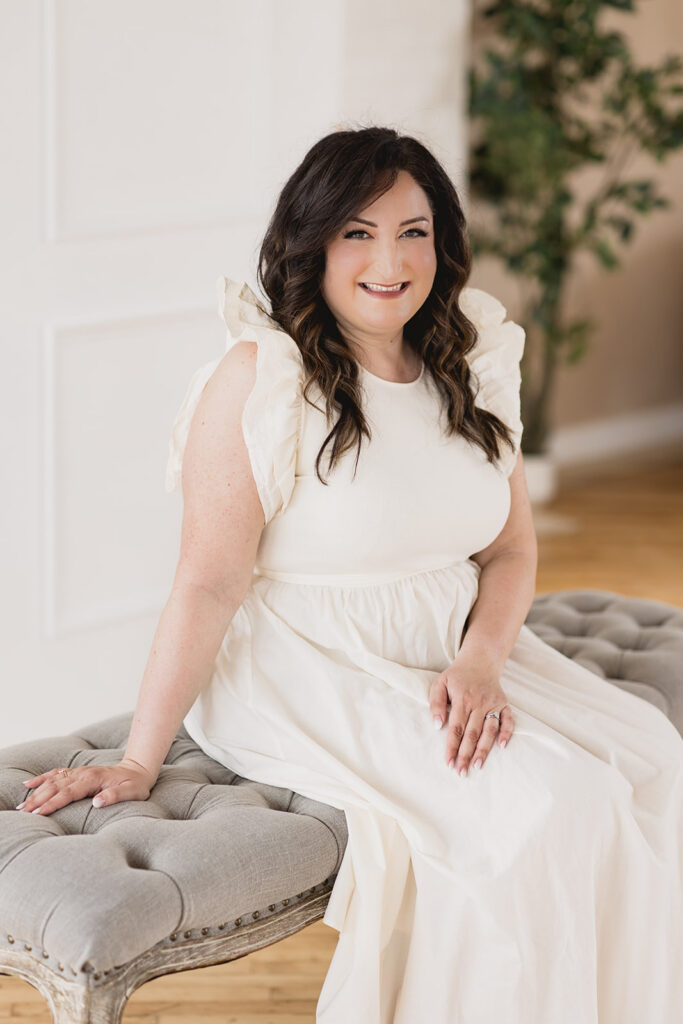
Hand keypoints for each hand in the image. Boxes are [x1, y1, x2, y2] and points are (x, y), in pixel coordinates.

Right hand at [15, 759, 156, 816]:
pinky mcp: (77, 773)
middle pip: (56, 786)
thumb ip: (115, 797)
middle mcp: (83, 773)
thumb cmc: (135, 785)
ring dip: (36, 792)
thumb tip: (97, 802)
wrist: (138, 770)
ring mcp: (79, 772)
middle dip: (38, 800)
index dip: (53, 803)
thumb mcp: (132, 792)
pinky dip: (41, 778)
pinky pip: (56, 774)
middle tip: (23, 813)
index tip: (39, 813)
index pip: (69, 792)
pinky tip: (28, 784)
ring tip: (22, 805)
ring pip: (53, 781)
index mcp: (94, 779)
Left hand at [428, 651, 513, 773]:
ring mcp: (493, 703)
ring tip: (477, 766)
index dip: (452, 746)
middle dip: (466, 754)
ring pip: (489, 730)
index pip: (456, 728)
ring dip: (484, 749)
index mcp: (462, 699)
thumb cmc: (456, 676)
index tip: (449, 763)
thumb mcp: (440, 683)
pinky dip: (507, 733)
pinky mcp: (504, 703)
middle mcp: (479, 703)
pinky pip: (508, 720)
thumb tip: (437, 725)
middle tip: (461, 772)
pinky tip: (502, 746)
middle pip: (472, 733)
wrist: (479, 660)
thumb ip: (435, 703)